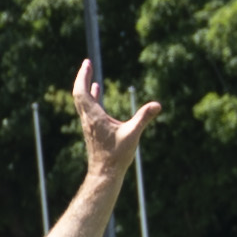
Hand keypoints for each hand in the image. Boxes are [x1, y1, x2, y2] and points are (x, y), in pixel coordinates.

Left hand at [65, 60, 158, 178]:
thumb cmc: (117, 155)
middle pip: (79, 93)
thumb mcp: (133, 134)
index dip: (83, 76)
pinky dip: (92, 96)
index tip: (87, 63)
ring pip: (83, 100)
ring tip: (90, 74)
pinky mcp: (93, 129)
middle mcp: (88, 118)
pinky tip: (97, 91)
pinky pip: (89, 107)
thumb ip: (144, 118)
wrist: (105, 173)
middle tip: (88, 63)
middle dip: (83, 77)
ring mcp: (89, 124)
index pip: (81, 91)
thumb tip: (157, 105)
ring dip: (86, 86)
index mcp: (94, 117)